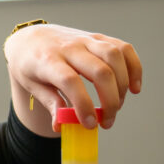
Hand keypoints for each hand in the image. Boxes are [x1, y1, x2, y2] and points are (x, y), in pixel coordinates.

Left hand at [4, 23, 142, 132]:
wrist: (30, 37)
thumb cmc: (29, 65)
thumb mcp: (31, 85)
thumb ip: (49, 103)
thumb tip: (61, 126)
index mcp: (48, 61)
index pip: (70, 81)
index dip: (83, 104)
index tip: (90, 124)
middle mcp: (69, 47)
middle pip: (100, 71)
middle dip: (110, 101)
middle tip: (106, 121)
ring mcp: (86, 40)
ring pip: (115, 57)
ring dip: (123, 85)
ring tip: (117, 105)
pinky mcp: (98, 37)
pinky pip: (124, 48)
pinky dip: (134, 68)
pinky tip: (134, 88)